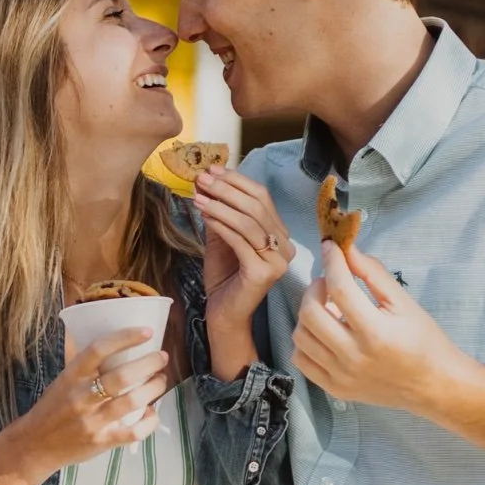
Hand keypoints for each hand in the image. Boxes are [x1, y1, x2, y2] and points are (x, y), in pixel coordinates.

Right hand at [0, 328, 170, 484]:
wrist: (35, 445)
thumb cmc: (52, 408)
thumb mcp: (63, 381)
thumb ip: (85, 367)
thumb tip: (117, 344)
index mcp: (71, 376)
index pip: (99, 349)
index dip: (125, 337)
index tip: (147, 332)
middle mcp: (82, 397)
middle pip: (122, 376)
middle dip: (149, 363)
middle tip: (162, 357)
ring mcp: (92, 421)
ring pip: (132, 402)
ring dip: (153, 388)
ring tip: (161, 380)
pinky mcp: (101, 442)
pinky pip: (133, 432)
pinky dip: (148, 422)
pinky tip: (153, 413)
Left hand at [194, 169, 295, 377]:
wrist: (223, 315)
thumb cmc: (224, 277)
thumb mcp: (223, 238)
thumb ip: (221, 213)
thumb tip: (207, 180)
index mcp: (280, 234)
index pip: (263, 197)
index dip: (237, 181)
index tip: (211, 170)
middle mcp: (286, 246)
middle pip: (257, 206)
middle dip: (226, 189)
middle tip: (201, 178)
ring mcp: (278, 261)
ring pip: (249, 221)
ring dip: (220, 204)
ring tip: (198, 195)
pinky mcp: (264, 273)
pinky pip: (240, 241)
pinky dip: (221, 224)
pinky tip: (204, 215)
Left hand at [291, 241, 471, 416]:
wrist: (432, 385)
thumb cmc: (423, 340)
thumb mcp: (404, 303)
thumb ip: (373, 273)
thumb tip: (347, 249)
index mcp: (376, 333)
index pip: (340, 289)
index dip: (332, 262)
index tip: (330, 248)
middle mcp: (353, 356)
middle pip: (310, 313)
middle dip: (315, 288)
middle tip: (330, 283)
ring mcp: (341, 375)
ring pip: (300, 336)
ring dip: (308, 314)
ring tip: (328, 309)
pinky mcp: (334, 388)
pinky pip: (301, 360)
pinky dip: (305, 341)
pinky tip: (323, 332)